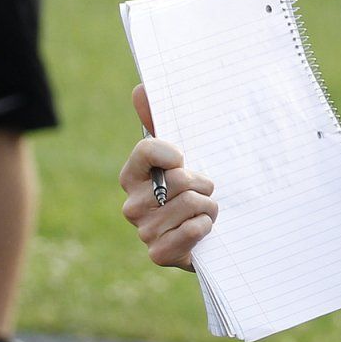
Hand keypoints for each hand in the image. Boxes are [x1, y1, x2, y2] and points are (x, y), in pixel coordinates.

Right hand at [118, 84, 216, 270]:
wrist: (206, 235)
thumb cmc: (190, 189)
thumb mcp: (179, 155)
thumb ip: (157, 119)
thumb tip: (140, 88)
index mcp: (131, 175)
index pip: (147, 150)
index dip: (172, 152)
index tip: (184, 158)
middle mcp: (131, 204)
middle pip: (179, 179)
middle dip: (202, 183)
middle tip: (202, 191)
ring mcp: (144, 230)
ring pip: (191, 203)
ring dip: (209, 206)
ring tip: (204, 211)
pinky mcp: (159, 253)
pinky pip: (192, 230)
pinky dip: (205, 228)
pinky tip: (201, 230)